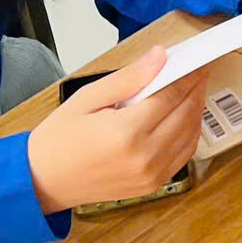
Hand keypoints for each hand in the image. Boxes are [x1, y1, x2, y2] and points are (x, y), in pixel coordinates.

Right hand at [26, 47, 206, 210]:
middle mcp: (144, 157)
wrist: (42, 181)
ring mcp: (151, 175)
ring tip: (193, 89)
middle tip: (199, 70)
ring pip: (191, 135)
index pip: (171, 95)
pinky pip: (184, 155)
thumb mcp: (86, 98)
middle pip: (186, 114)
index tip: (197, 60)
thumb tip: (159, 57)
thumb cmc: (58, 140)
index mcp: (126, 133)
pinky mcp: (153, 185)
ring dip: (196, 109)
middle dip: (196, 88)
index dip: (188, 75)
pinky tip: (184, 117)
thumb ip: (128, 78)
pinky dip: (190, 133)